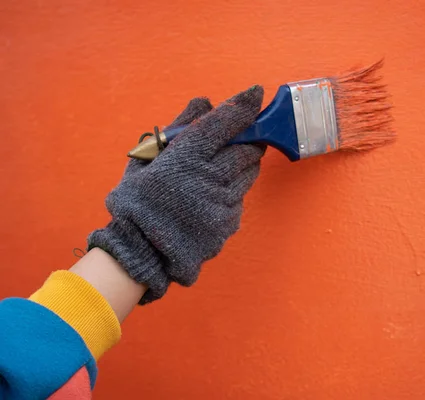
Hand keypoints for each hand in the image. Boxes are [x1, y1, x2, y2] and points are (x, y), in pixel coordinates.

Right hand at [88, 86, 264, 303]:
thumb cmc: (137, 203)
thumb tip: (203, 104)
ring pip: (248, 173)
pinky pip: (240, 198)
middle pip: (247, 148)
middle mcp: (209, 179)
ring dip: (243, 164)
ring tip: (222, 168)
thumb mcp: (145, 161)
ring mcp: (223, 203)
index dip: (242, 106)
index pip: (223, 124)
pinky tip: (212, 197)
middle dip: (249, 139)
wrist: (141, 254)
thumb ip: (177, 129)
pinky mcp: (229, 223)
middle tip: (241, 136)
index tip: (254, 94)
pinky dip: (233, 191)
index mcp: (185, 159)